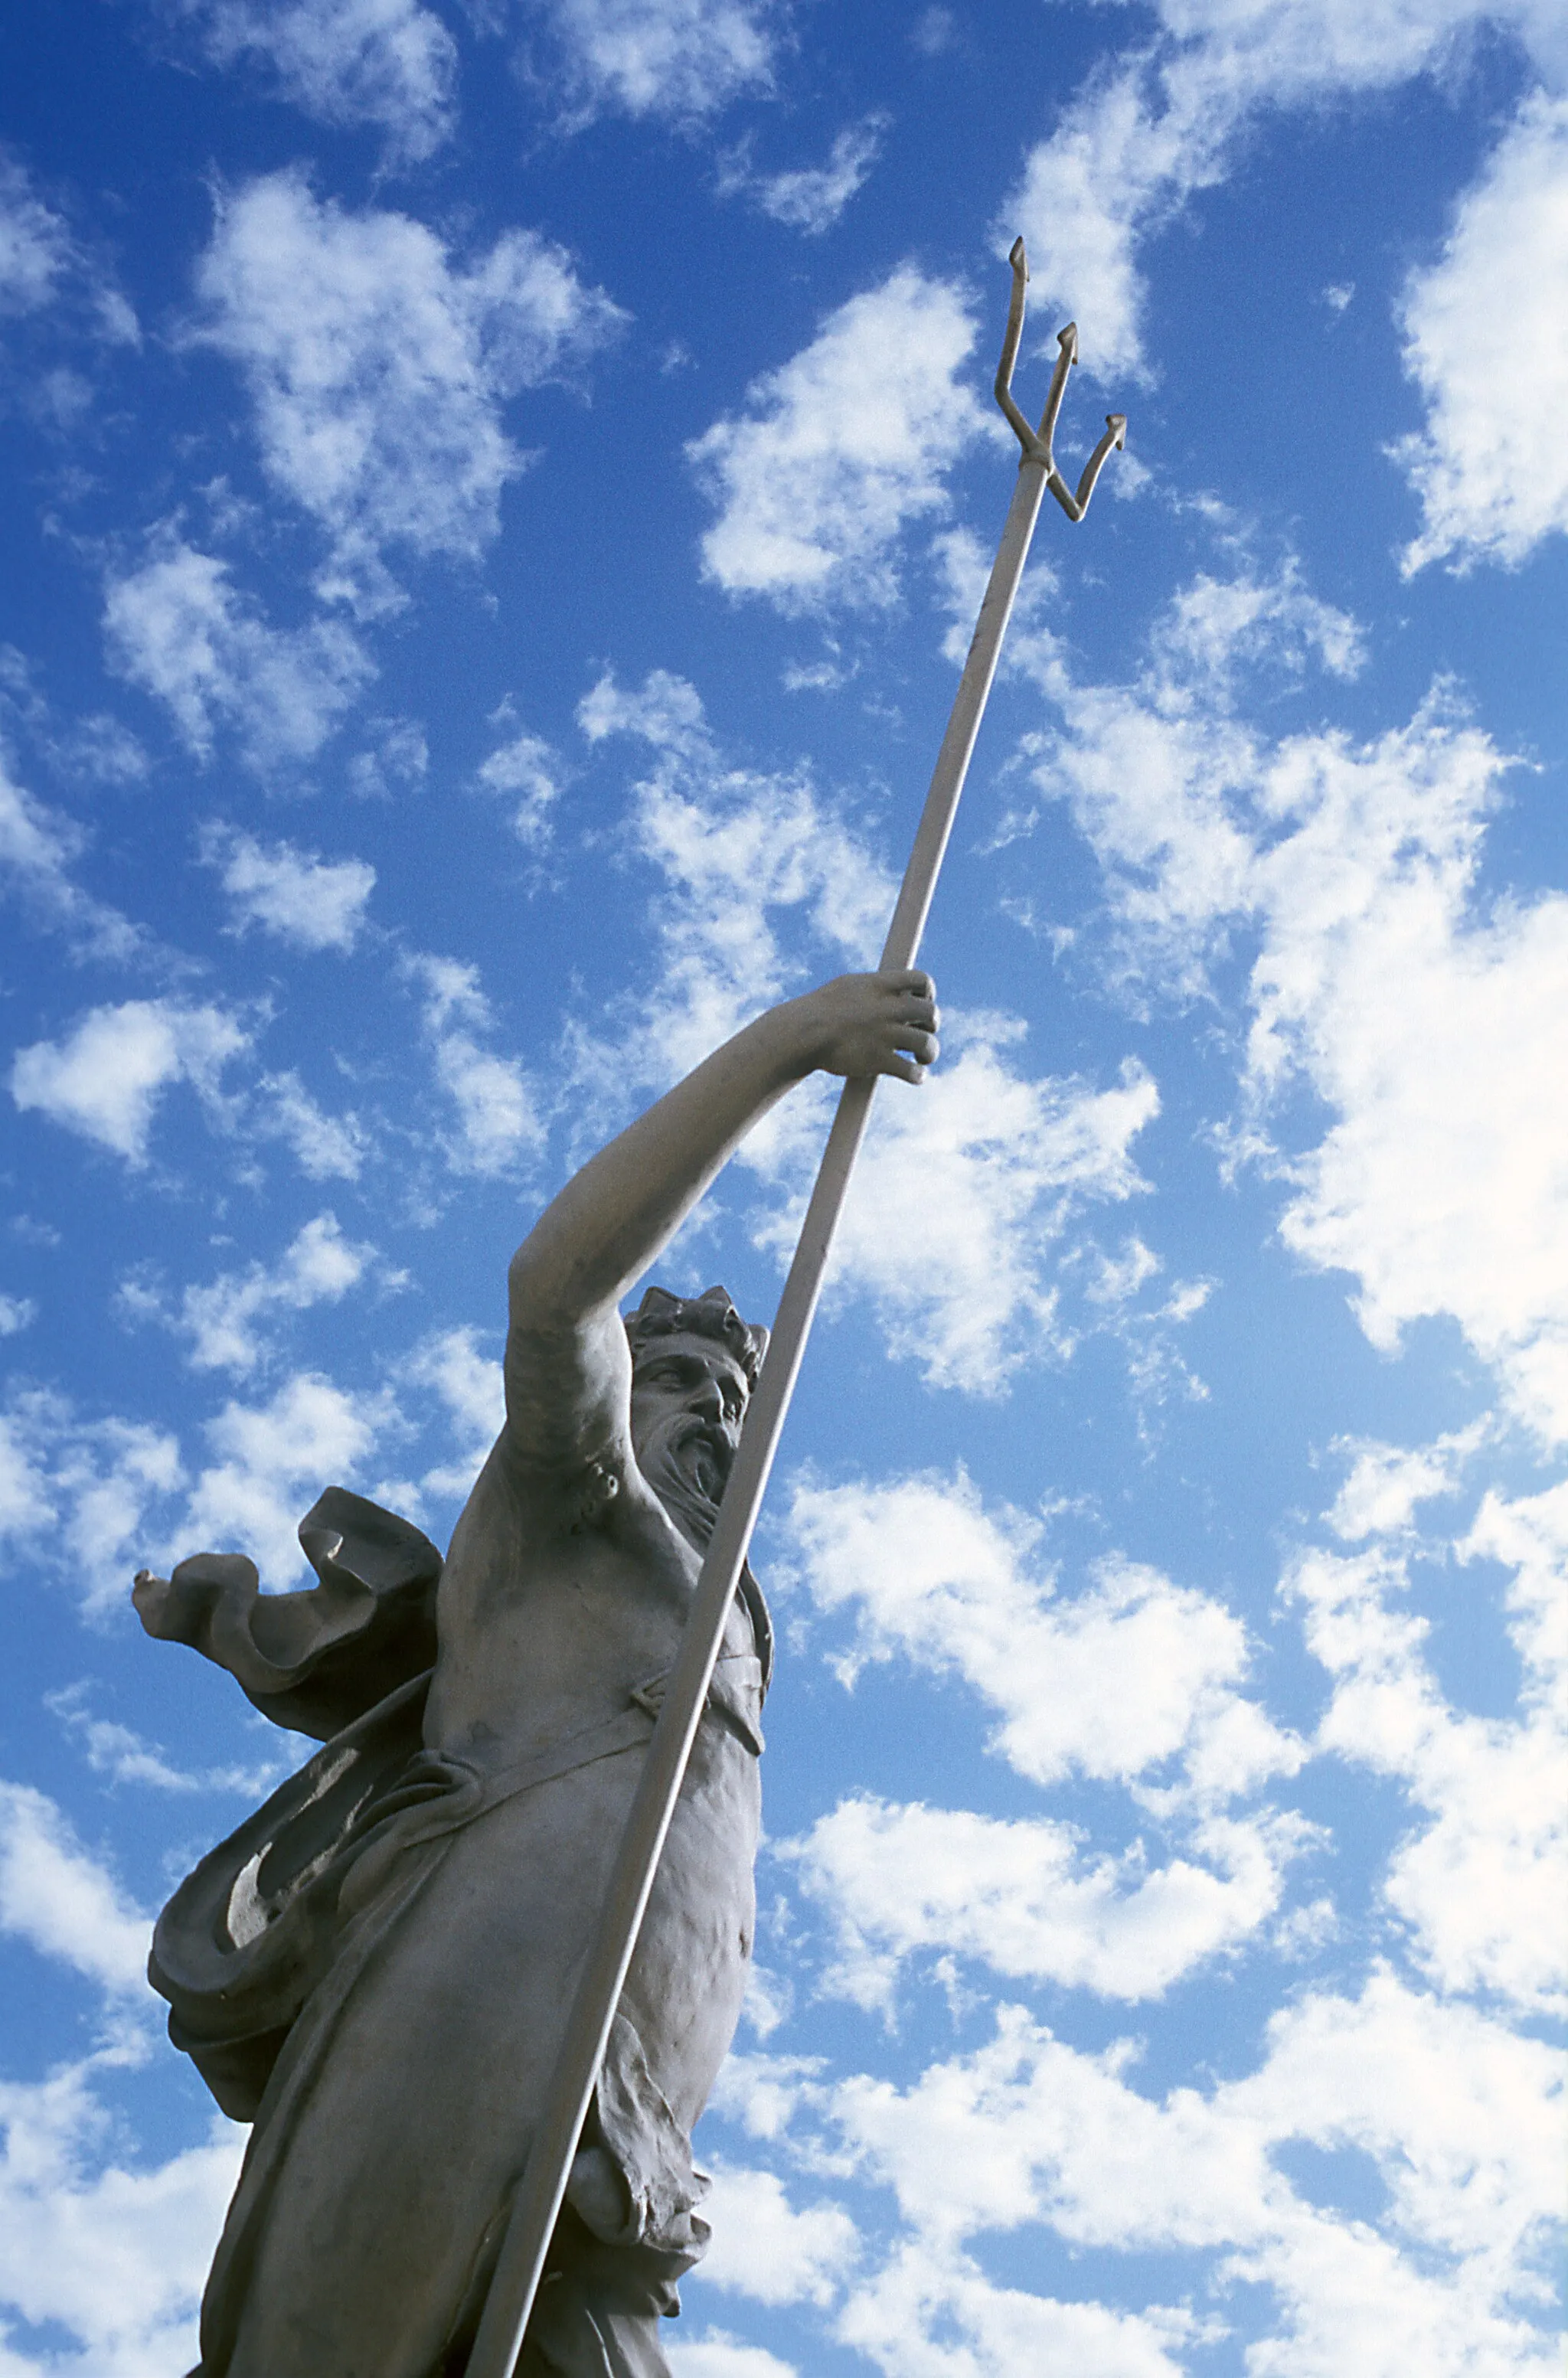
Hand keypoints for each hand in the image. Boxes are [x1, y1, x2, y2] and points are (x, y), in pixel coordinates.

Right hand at [784, 971, 939, 1084]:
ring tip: (921, 1059)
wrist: (801, 1034)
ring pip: (927, 1044)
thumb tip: (892, 986)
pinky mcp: (878, 1061)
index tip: (922, 1003)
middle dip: (932, 1025)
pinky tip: (915, 1076)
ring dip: (930, 1053)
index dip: (928, 993)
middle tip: (923, 1033)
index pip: (922, 979)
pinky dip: (918, 1076)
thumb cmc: (820, 1010)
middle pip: (931, 1013)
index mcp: (880, 986)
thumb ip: (875, 987)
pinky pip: (912, 1071)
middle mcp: (886, 1008)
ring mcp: (884, 1035)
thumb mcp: (847, 986)